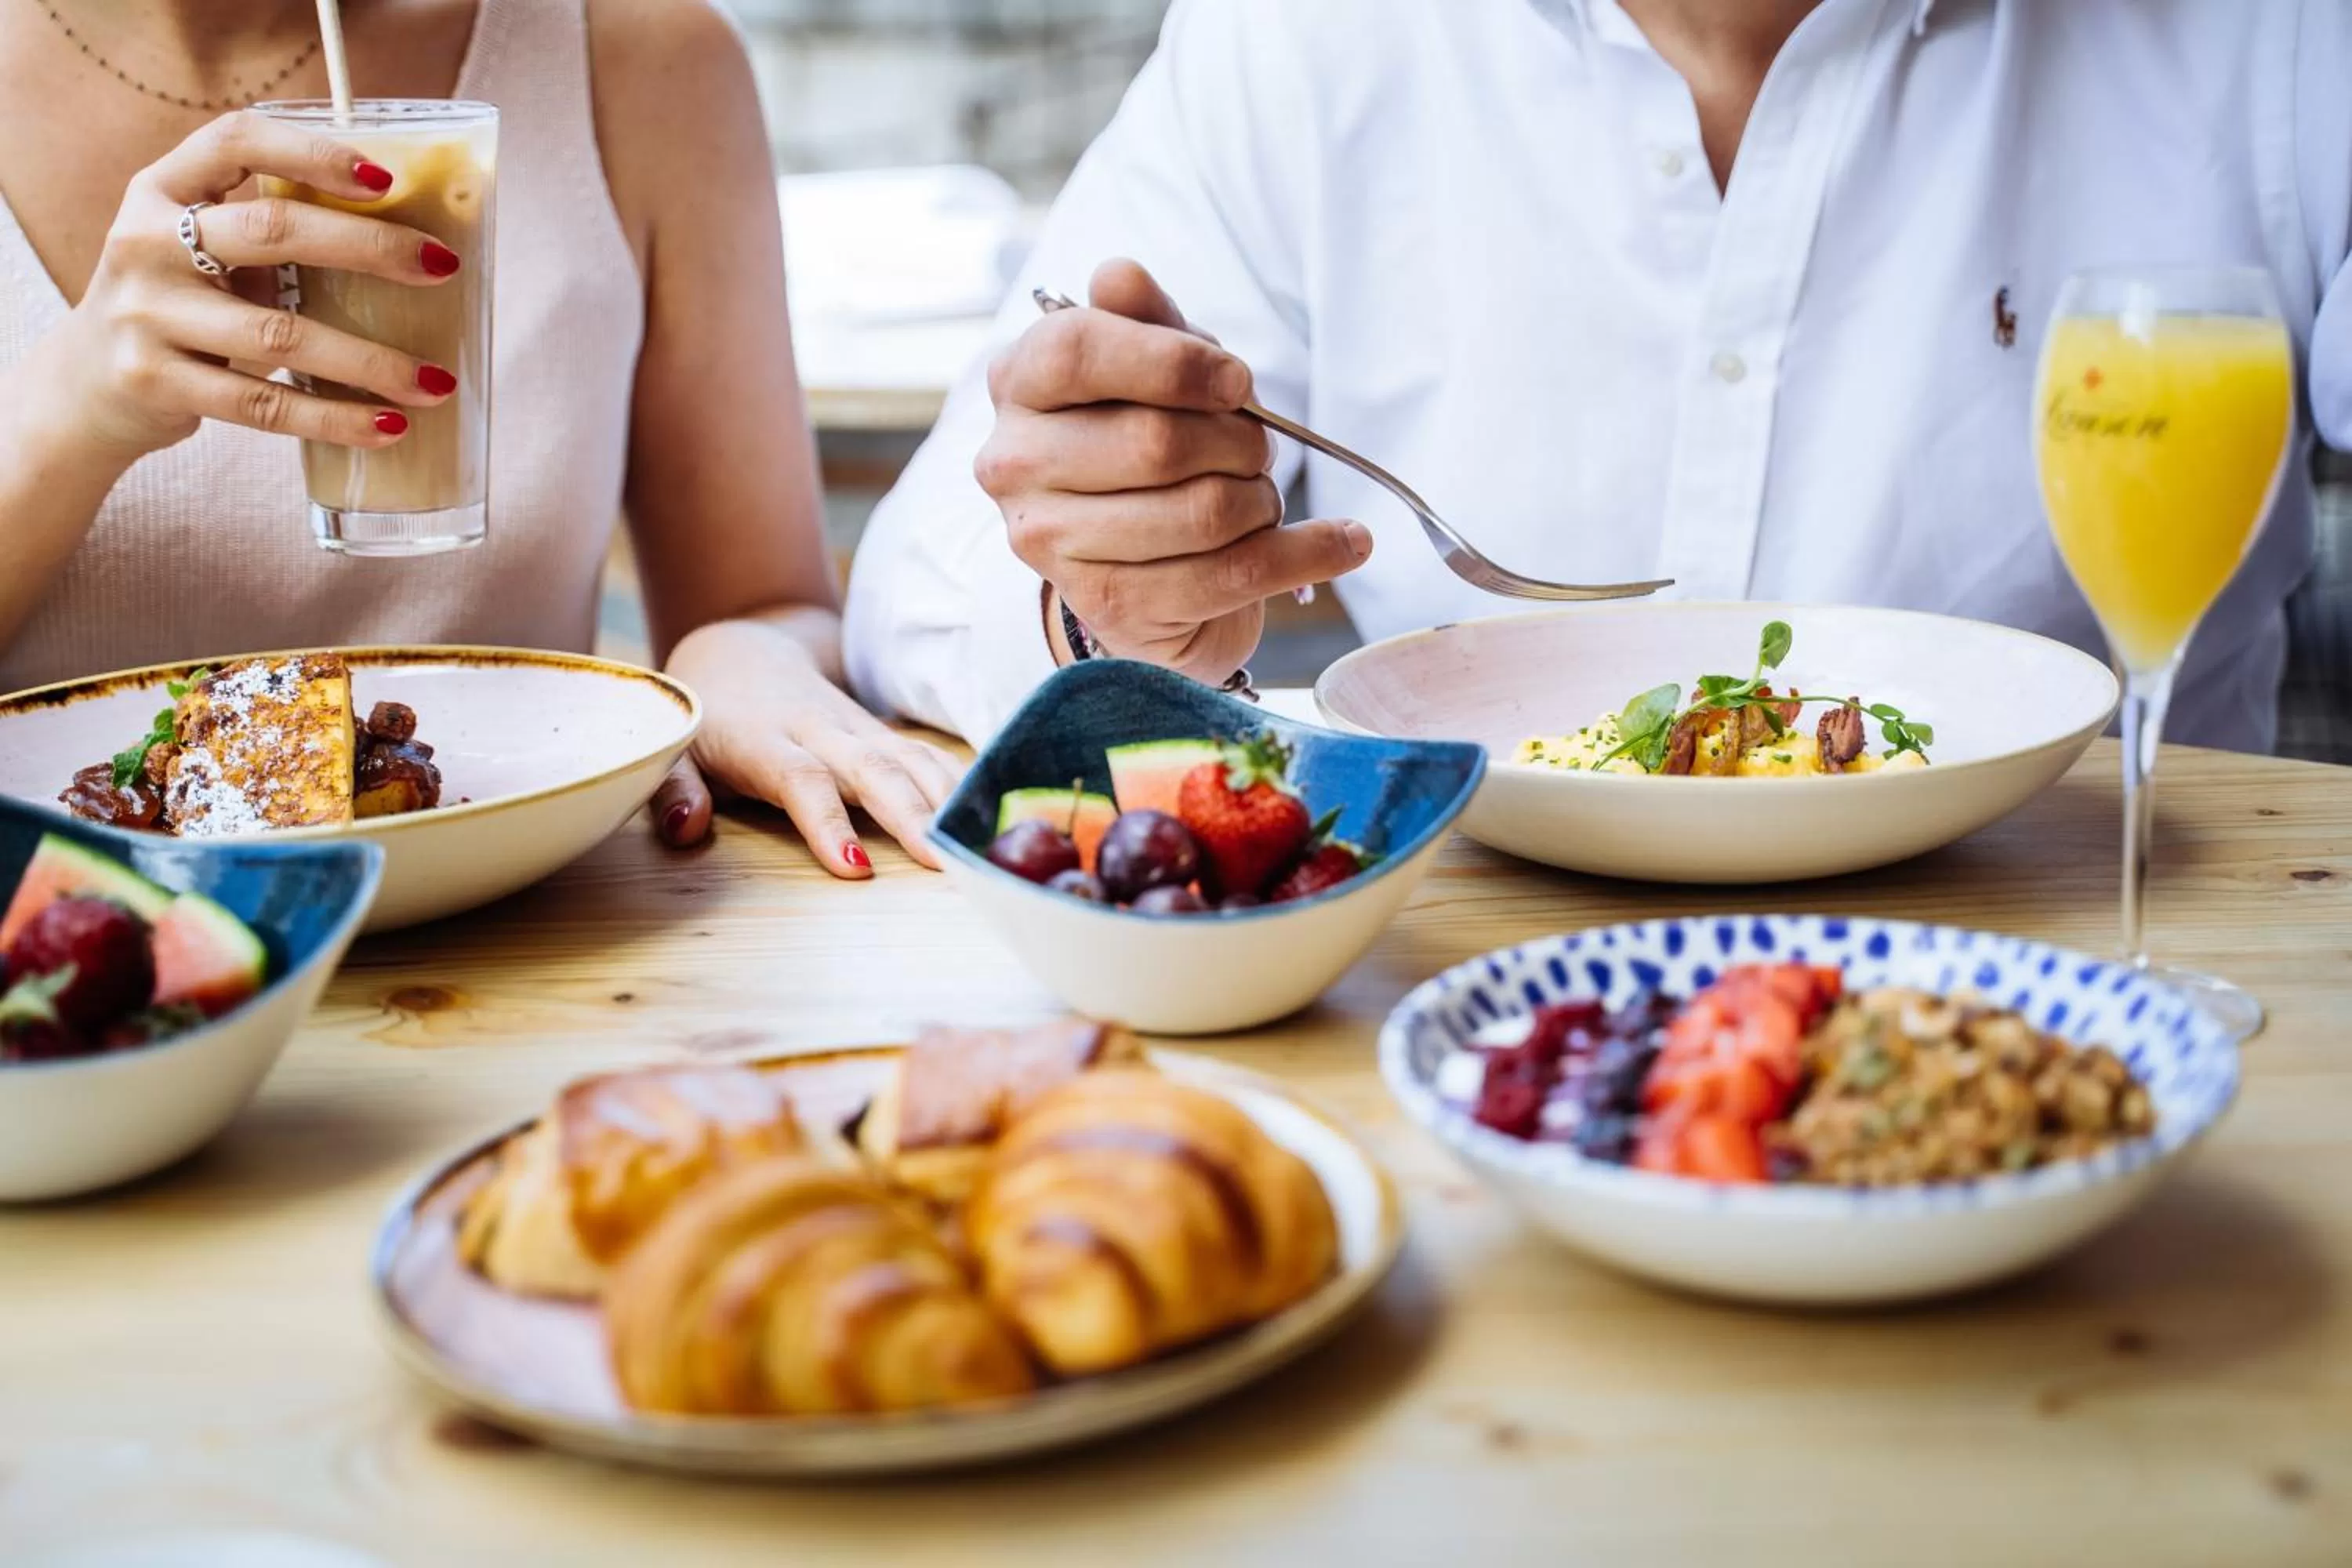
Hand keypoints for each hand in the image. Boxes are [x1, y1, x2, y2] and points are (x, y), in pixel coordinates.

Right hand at [33, 109, 464, 463]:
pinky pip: (261, 404)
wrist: (86, 383)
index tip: (385, 178)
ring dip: (370, 360)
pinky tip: (387, 427)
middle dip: (369, 247)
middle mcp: (144, 241)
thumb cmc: (181, 303)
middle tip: (444, 268)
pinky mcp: (155, 382)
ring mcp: (146, 314)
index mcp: (162, 190)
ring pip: (278, 333)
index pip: (235, 141)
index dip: (311, 151)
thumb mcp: (201, 249)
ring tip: (436, 380)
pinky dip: (333, 417)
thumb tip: (411, 241)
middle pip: (272, 231)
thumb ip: (271, 232)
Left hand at [654, 618, 965, 877]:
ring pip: (910, 755)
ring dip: (945, 800)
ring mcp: (856, 727)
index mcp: (763, 740)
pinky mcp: (880, 731)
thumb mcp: (674, 750)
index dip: (829, 822)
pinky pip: (927, 752)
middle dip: (911, 814)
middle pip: (874, 766)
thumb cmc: (706, 718)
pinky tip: (986, 815)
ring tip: (976, 848)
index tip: (856, 867)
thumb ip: (674, 789)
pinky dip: (958, 781)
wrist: (740, 652)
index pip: (802, 779)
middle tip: (943, 864)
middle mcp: (818, 729)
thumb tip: (686, 829)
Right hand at [976, 258, 1371, 685]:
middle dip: (1239, 443)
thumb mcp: (1155, 369)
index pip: (1079, 351)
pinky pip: (1231, 576)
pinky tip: (1344, 542)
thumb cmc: (1148, 448)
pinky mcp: (1111, 607)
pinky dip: (1305, 554)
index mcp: (1019, 384)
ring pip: (1201, 513)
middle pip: (1156, 442)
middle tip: (1256, 450)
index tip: (1239, 382)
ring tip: (1260, 497)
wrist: (1142, 570)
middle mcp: (1014, 465)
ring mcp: (1053, 545)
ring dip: (1261, 500)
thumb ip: (1148, 322)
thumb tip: (1120, 275)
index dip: (1176, 363)